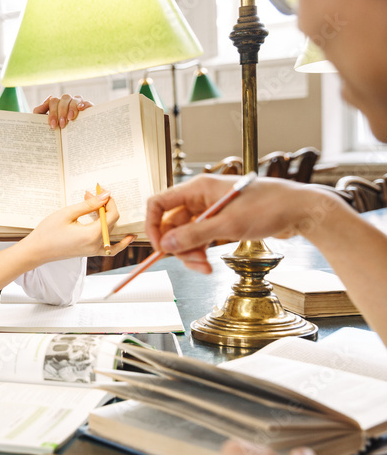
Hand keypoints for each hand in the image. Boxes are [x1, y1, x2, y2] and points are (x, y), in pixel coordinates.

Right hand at [21, 189, 134, 262]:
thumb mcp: (68, 214)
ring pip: (110, 232)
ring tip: (100, 206)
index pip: (112, 215)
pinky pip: (111, 249)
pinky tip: (129, 237)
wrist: (37, 251)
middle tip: (89, 194)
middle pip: (111, 222)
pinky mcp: (90, 252)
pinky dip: (121, 243)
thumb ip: (89, 205)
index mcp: (92, 234)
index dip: (108, 201)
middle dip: (103, 206)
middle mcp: (96, 244)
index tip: (99, 191)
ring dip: (108, 218)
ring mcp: (94, 250)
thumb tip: (106, 195)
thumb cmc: (48, 232)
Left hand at [33, 94, 92, 129]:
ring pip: (75, 99)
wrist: (64, 144)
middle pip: (64, 98)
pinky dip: (84, 104)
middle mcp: (67, 102)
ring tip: (70, 119)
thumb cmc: (53, 130)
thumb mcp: (43, 123)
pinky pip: (87, 102)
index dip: (53, 113)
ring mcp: (77, 104)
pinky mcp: (88, 108)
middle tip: (62, 125)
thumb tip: (44, 102)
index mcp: (56, 104)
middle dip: (62, 112)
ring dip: (72, 108)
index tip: (53, 125)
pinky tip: (81, 109)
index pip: (53, 102)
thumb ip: (39, 111)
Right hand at [146, 175, 343, 273]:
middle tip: (192, 262)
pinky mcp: (221, 221)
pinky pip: (200, 238)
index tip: (160, 247)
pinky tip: (210, 262)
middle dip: (178, 246)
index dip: (153, 226)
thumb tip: (167, 245)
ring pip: (186, 234)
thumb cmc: (271, 207)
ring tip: (205, 266)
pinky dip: (201, 251)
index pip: (159, 204)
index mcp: (199, 188)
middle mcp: (201, 197)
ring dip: (190, 252)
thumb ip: (194, 235)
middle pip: (172, 223)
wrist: (300, 210)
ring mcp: (211, 210)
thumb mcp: (228, 225)